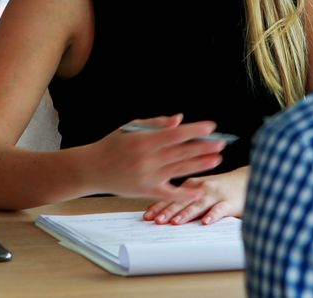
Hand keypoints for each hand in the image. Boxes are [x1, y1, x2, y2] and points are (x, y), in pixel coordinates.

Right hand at [83, 114, 225, 200]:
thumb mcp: (131, 127)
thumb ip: (156, 123)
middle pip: (182, 151)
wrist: (91, 169)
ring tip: (217, 159)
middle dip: (204, 147)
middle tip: (222, 143)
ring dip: (200, 164)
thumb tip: (180, 120)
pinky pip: (169, 192)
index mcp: (144, 140)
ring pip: (180, 169)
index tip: (211, 126)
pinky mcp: (145, 190)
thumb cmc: (111, 146)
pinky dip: (184, 192)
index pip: (176, 134)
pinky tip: (198, 190)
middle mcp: (148, 158)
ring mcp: (148, 175)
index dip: (195, 130)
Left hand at [143, 166, 247, 224]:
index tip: (147, 216)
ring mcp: (216, 194)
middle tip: (157, 221)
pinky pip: (220, 209)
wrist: (247, 181)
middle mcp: (202, 188)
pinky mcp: (230, 202)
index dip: (159, 206)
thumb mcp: (199, 190)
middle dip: (168, 211)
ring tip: (176, 222)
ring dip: (186, 214)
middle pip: (182, 201)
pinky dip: (212, 215)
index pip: (172, 197)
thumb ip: (182, 198)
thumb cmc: (220, 188)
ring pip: (198, 205)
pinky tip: (206, 222)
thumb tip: (158, 210)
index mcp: (192, 185)